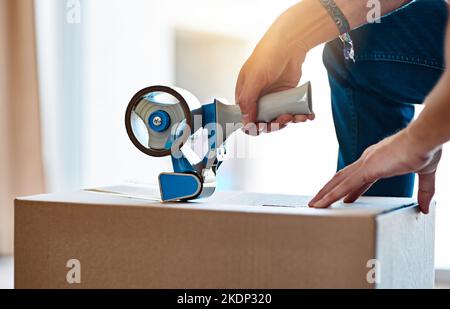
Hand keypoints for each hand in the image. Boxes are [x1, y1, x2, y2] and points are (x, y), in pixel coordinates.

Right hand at [235, 35, 313, 134]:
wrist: (289, 44)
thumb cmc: (266, 56)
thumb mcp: (253, 79)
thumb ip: (247, 101)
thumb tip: (246, 122)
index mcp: (246, 96)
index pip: (246, 119)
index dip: (254, 127)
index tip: (264, 127)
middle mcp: (259, 99)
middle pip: (265, 123)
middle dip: (276, 124)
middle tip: (284, 118)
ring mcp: (274, 99)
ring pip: (280, 119)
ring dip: (290, 121)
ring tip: (299, 116)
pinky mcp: (288, 97)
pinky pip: (293, 111)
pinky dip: (301, 115)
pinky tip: (307, 115)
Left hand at [309, 129, 441, 213]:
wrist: (424, 139)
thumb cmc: (424, 150)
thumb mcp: (425, 173)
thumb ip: (424, 191)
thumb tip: (426, 208)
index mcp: (378, 159)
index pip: (359, 178)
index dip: (350, 189)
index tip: (345, 199)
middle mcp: (367, 160)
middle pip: (343, 178)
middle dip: (330, 190)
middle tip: (320, 202)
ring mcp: (365, 164)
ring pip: (338, 182)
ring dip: (325, 194)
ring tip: (314, 205)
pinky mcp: (366, 169)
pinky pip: (344, 186)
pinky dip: (331, 195)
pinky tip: (322, 204)